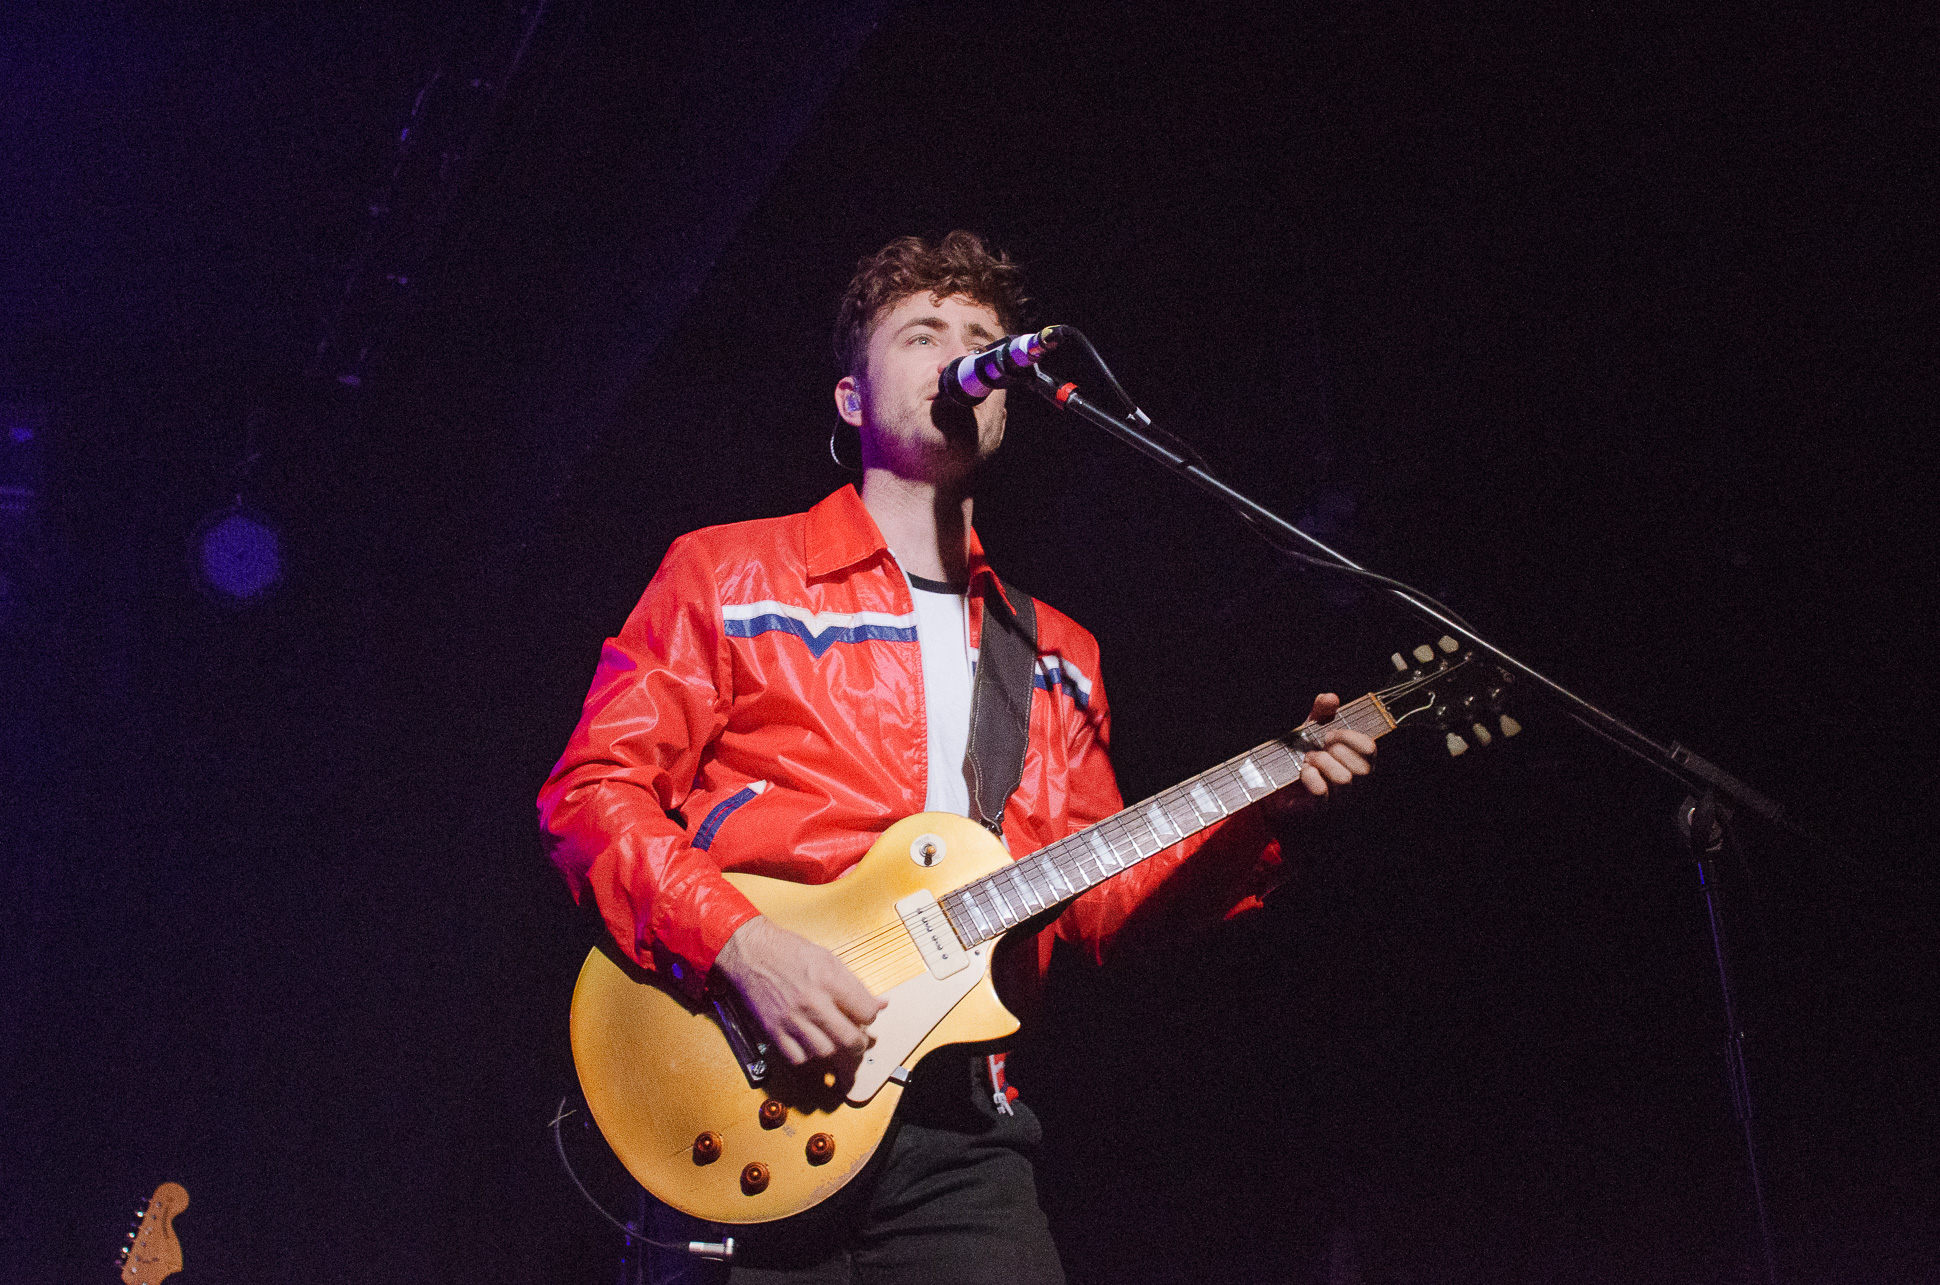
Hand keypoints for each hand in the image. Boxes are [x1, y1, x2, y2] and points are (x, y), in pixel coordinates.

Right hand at [713, 916, 886, 1066]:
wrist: (752, 953)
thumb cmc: (788, 951)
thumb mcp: (828, 958)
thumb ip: (855, 984)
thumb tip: (880, 1003)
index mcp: (828, 980)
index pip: (866, 1012)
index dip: (871, 1015)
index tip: (866, 1015)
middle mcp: (811, 1002)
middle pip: (849, 1039)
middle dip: (860, 1042)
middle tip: (858, 1038)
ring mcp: (791, 1018)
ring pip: (825, 1052)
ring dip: (833, 1048)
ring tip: (832, 1037)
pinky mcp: (774, 1029)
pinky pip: (798, 1057)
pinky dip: (807, 1055)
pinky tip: (809, 1042)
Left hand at [1263, 692, 1376, 821]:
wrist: (1274, 783)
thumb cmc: (1300, 757)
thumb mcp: (1310, 729)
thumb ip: (1321, 712)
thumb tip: (1331, 697)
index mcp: (1358, 762)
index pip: (1370, 749)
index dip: (1350, 737)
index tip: (1330, 734)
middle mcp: (1355, 784)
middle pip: (1363, 768)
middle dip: (1336, 751)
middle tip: (1317, 748)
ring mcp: (1339, 799)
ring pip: (1344, 779)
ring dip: (1322, 762)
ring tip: (1307, 760)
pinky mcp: (1319, 809)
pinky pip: (1321, 792)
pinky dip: (1310, 777)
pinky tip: (1302, 773)